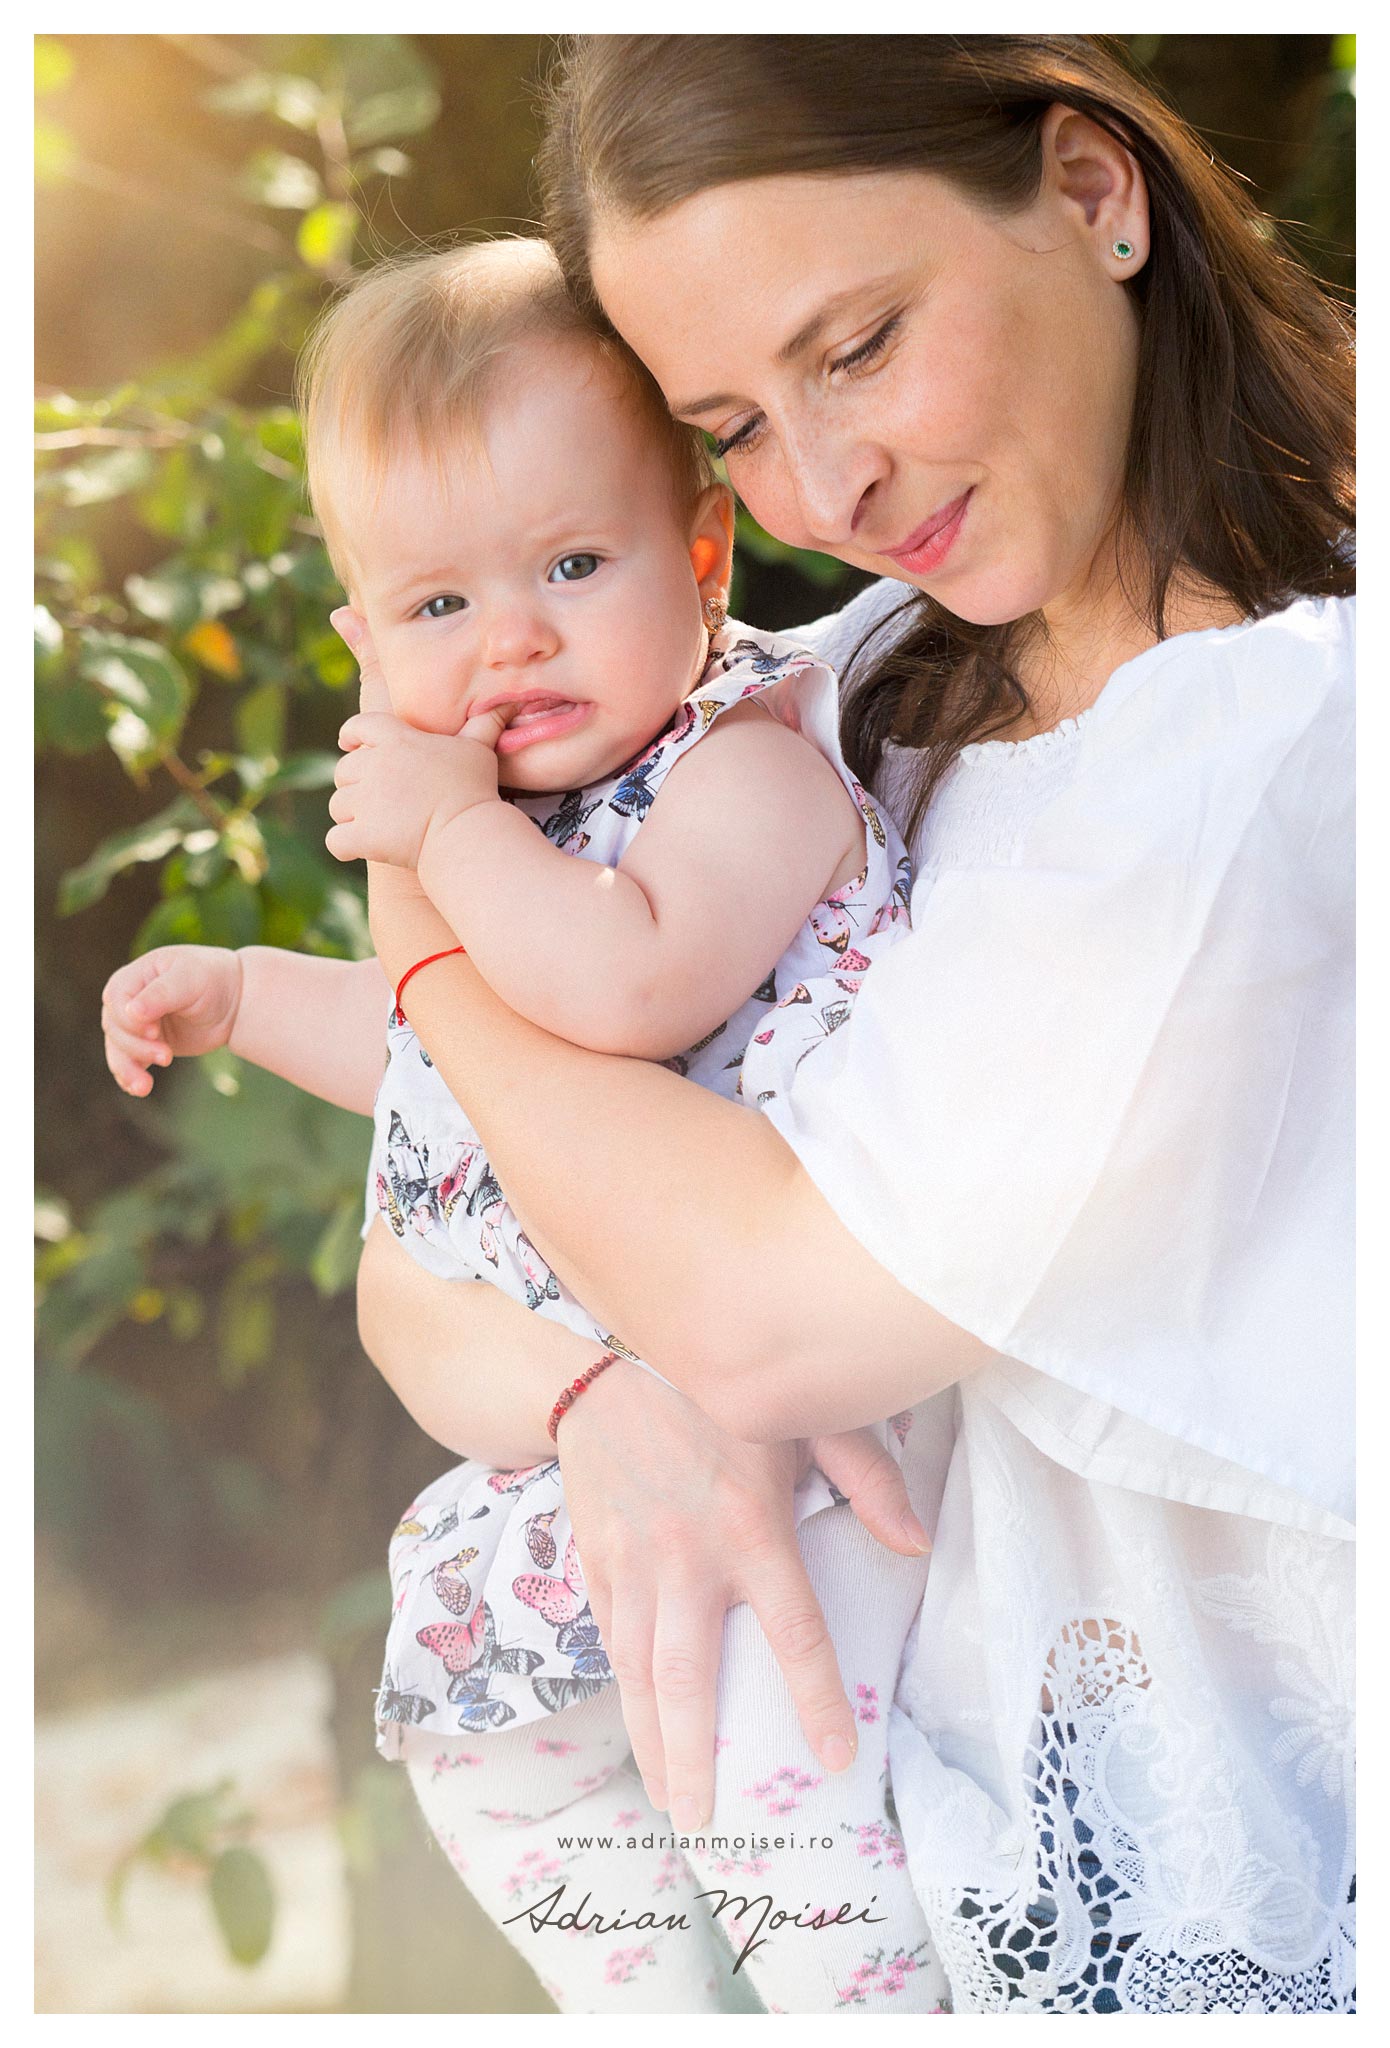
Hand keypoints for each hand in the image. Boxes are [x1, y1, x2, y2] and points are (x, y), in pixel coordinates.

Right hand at [101, 945, 242, 1095]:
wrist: (232, 1000)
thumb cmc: (210, 979)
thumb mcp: (190, 979)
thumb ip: (161, 994)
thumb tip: (131, 1012)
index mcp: (133, 978)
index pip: (116, 1000)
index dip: (129, 1020)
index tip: (154, 1032)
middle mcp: (127, 1001)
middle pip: (115, 1028)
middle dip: (137, 1047)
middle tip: (167, 1057)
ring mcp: (134, 1026)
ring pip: (118, 1050)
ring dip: (128, 1069)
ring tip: (144, 1087)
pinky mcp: (144, 1046)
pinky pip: (128, 1064)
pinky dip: (131, 1077)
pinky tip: (140, 1089)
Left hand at [324, 606, 512, 870]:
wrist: (468, 832)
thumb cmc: (475, 789)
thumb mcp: (479, 749)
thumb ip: (484, 723)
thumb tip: (509, 701)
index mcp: (395, 739)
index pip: (357, 726)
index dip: (351, 735)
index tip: (351, 744)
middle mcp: (372, 765)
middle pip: (343, 770)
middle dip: (355, 784)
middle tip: (379, 798)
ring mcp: (363, 801)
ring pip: (338, 806)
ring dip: (352, 816)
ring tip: (378, 825)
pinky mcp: (361, 835)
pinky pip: (336, 840)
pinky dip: (345, 846)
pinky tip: (360, 848)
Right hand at [557, 1362, 928, 1829]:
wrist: (602, 1372)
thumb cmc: (716, 1395)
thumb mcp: (804, 1418)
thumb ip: (869, 1479)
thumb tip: (915, 1545)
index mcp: (750, 1527)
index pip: (792, 1631)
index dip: (816, 1700)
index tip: (836, 1759)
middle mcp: (687, 1558)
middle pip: (689, 1679)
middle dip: (696, 1758)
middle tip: (705, 1822)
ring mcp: (634, 1565)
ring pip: (639, 1672)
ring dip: (652, 1741)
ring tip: (667, 1797)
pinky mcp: (597, 1562)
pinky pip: (611, 1639)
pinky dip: (624, 1692)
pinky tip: (640, 1726)